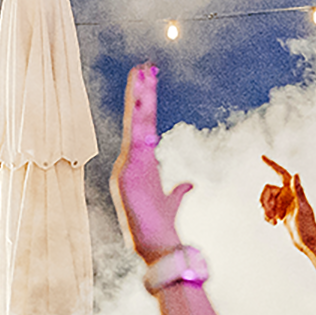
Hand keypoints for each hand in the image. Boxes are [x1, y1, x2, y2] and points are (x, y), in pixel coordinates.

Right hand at [111, 65, 190, 261]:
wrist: (156, 247)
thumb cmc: (161, 227)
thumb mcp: (172, 202)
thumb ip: (179, 190)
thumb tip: (189, 182)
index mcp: (139, 166)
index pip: (143, 127)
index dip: (146, 105)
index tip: (149, 81)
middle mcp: (129, 163)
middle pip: (137, 121)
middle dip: (141, 93)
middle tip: (144, 66)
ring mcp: (126, 168)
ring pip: (135, 125)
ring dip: (139, 99)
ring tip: (142, 73)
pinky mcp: (127, 175)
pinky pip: (134, 142)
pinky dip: (137, 123)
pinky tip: (142, 105)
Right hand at [258, 156, 315, 251]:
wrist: (306, 240)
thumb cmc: (307, 224)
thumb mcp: (302, 207)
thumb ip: (298, 190)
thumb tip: (296, 174)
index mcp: (293, 190)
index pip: (281, 173)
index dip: (271, 164)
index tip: (262, 156)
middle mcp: (287, 194)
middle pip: (267, 190)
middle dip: (264, 202)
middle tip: (268, 214)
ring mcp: (282, 203)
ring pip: (264, 200)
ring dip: (265, 210)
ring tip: (272, 221)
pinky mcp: (278, 212)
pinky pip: (265, 209)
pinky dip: (266, 216)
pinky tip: (273, 224)